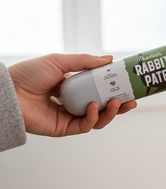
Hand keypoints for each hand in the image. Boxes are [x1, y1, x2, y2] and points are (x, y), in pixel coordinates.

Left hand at [8, 53, 136, 136]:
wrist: (9, 92)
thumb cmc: (28, 74)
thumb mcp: (59, 61)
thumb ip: (84, 61)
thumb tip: (108, 59)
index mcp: (73, 86)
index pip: (99, 89)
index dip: (114, 88)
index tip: (128, 85)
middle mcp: (73, 102)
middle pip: (102, 106)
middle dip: (119, 105)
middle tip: (131, 100)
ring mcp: (70, 116)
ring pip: (98, 119)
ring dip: (110, 112)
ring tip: (116, 103)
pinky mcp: (64, 128)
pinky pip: (85, 126)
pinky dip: (93, 118)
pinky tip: (93, 107)